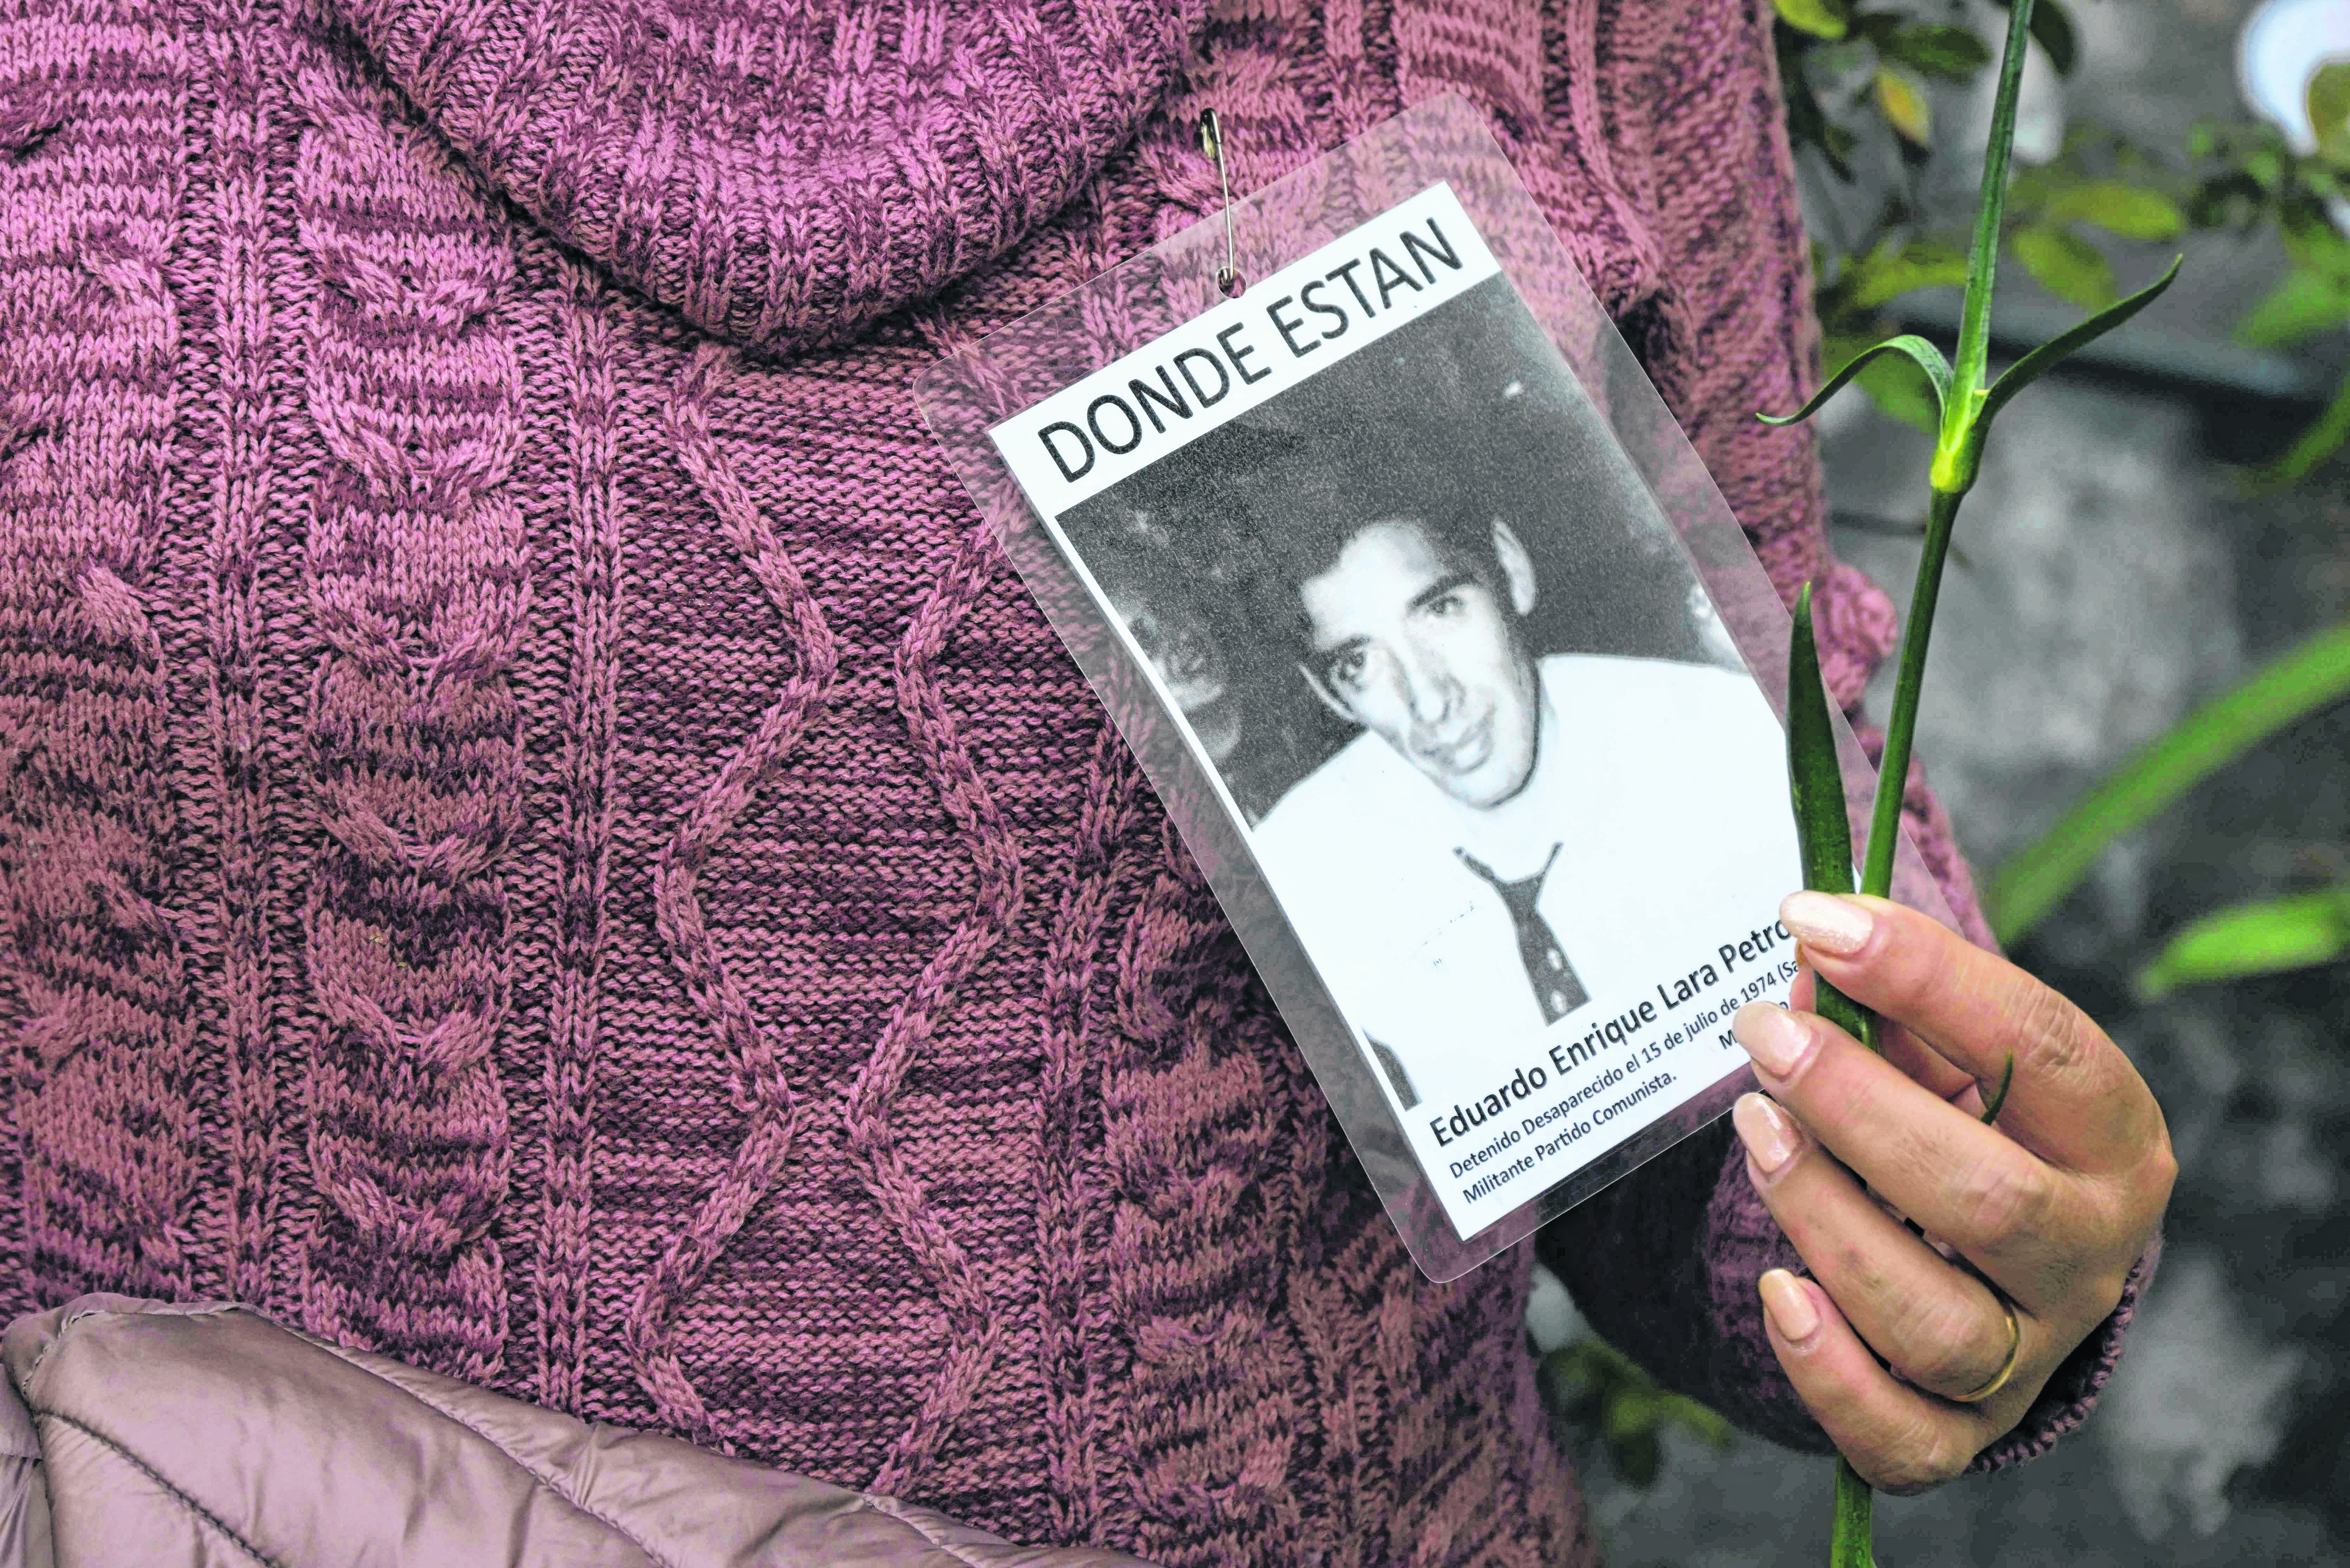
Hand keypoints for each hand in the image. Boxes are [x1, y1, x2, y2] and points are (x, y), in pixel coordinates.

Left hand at [1728, 890, 2175, 1493]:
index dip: (1924, 974)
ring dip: (1824, 1218)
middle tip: (1763, 1034)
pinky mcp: (1965, 1429)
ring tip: (1754, 1133)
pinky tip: (1778, 1292)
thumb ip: (1884, 1006)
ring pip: (1934, 1318)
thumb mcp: (1944, 1053)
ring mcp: (2032, 1351)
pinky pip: (1902, 1434)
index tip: (1811, 918)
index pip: (2041, 1048)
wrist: (1994, 1256)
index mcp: (2112, 1137)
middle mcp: (2091, 1252)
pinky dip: (1828, 1370)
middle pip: (1986, 1196)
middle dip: (1855, 1108)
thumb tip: (1809, 948)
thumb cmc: (1965, 1123)